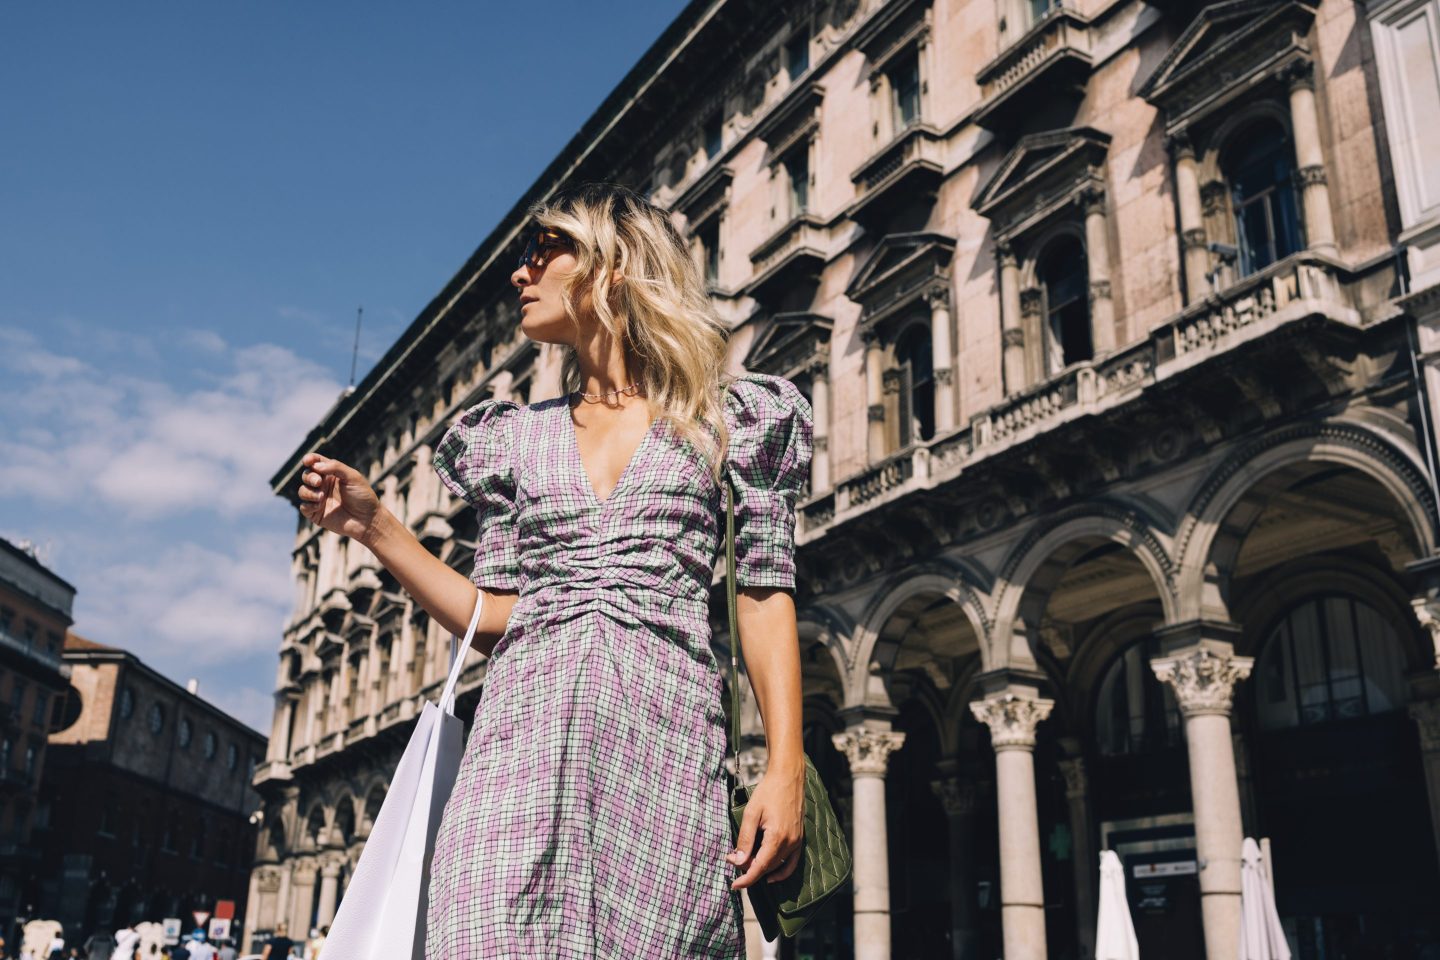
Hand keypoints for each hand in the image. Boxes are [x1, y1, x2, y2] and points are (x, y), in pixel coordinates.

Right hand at [297, 452, 384, 544]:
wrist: (367, 520)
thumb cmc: (363, 496)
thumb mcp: (353, 477)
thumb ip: (336, 467)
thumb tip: (316, 465)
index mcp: (332, 474)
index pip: (316, 462)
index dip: (309, 459)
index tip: (308, 461)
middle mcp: (324, 485)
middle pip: (307, 475)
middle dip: (309, 477)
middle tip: (318, 482)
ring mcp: (319, 499)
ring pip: (303, 491)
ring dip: (309, 492)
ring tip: (322, 497)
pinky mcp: (316, 514)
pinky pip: (304, 507)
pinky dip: (309, 504)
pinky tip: (319, 506)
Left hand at [727, 765, 803, 889]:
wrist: (788, 777)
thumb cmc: (768, 792)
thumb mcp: (751, 814)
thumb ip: (745, 839)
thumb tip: (737, 861)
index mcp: (777, 838)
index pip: (759, 867)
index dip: (746, 879)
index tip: (734, 885)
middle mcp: (790, 843)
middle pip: (767, 867)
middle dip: (749, 868)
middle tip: (732, 859)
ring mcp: (797, 841)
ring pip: (778, 865)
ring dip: (761, 868)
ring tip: (745, 864)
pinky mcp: (799, 838)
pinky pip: (792, 862)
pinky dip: (782, 871)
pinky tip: (770, 874)